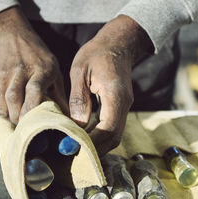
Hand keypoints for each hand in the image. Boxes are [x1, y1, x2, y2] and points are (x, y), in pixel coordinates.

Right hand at [0, 7, 67, 123]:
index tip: (33, 123)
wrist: (11, 35)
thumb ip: (60, 95)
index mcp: (40, 69)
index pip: (34, 90)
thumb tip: (70, 119)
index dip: (32, 108)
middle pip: (14, 99)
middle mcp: (19, 71)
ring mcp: (3, 73)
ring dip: (8, 116)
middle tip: (25, 126)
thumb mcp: (54, 71)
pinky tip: (7, 112)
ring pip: (1, 102)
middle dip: (18, 118)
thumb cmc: (39, 58)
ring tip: (16, 120)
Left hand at [69, 15, 152, 155]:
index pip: (108, 128)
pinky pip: (112, 129)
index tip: (73, 147)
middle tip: (73, 154)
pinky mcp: (120, 108)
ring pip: (114, 136)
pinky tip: (84, 138)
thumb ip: (79, 98)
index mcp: (115, 94)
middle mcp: (124, 104)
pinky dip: (99, 137)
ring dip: (97, 145)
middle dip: (94, 149)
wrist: (118, 44)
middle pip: (113, 137)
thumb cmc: (97, 53)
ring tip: (76, 149)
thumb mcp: (80, 71)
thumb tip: (77, 124)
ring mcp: (124, 107)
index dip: (91, 142)